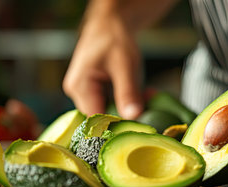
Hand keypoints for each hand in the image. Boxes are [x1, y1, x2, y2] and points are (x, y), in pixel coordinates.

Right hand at [63, 0, 176, 118]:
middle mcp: (78, 93)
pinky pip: (113, 103)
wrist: (111, 24)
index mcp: (79, 87)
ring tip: (148, 95)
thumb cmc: (113, 39)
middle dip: (128, 111)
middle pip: (104, 115)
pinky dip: (128, 100)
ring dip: (130, 105)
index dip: (119, 122)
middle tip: (149, 101)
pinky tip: (141, 93)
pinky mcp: (96, 92)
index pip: (97, 118)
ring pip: (111, 110)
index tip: (141, 119)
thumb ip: (128, 92)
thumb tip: (134, 116)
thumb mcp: (124, 66)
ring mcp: (86, 92)